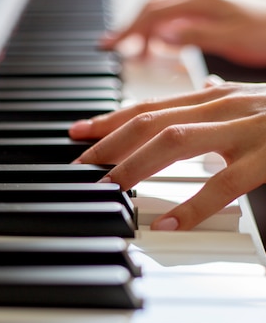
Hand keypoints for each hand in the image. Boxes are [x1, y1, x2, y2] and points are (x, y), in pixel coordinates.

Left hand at [69, 80, 265, 229]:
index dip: (108, 119)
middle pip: (150, 123)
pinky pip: (223, 183)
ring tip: (106, 192)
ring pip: (174, 143)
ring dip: (133, 168)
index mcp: (213, 97)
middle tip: (79, 171)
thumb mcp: (244, 104)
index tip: (76, 133)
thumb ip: (211, 108)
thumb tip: (184, 109)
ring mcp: (244, 130)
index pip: (148, 106)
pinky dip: (191, 206)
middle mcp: (221, 107)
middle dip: (107, 146)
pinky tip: (168, 225)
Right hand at [100, 0, 265, 66]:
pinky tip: (157, 42)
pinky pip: (174, 15)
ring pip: (161, 8)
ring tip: (130, 48)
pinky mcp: (207, 11)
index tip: (110, 45)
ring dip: (142, 26)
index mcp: (201, 1)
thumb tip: (162, 36)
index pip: (153, 12)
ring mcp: (202, 3)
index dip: (129, 29)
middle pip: (152, 6)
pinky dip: (158, 28)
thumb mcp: (230, 38)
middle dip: (129, 26)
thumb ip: (194, 35)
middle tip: (112, 46)